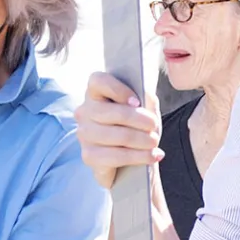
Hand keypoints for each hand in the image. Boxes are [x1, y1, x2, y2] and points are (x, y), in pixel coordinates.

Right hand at [76, 73, 162, 189]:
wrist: (132, 158)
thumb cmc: (137, 127)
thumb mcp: (144, 108)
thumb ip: (145, 97)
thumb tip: (145, 96)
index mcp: (96, 93)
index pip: (98, 81)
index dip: (118, 89)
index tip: (137, 102)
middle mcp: (85, 112)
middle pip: (112, 112)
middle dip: (138, 119)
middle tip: (153, 126)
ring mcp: (84, 135)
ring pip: (117, 136)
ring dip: (142, 140)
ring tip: (154, 142)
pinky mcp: (89, 156)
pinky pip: (116, 156)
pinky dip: (139, 157)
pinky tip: (152, 156)